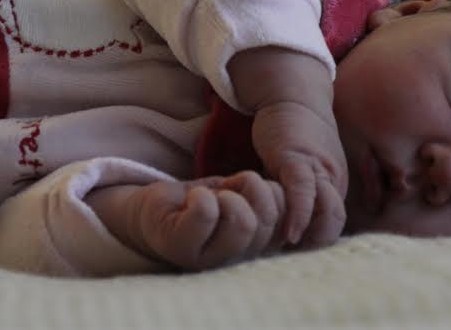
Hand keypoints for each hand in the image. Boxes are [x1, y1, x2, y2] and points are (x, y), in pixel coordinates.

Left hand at [88, 171, 285, 270]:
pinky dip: (202, 196)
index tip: (254, 189)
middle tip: (230, 190)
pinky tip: (192, 199)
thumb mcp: (243, 195)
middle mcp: (234, 262)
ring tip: (212, 196)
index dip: (278, 195)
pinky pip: (206, 213)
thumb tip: (295, 193)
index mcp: (256, 249)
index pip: (289, 225)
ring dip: (227, 194)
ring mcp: (206, 259)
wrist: (154, 208)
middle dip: (252, 188)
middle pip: (266, 221)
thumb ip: (269, 200)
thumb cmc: (203, 201)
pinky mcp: (179, 246)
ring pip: (242, 222)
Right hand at [251, 101, 347, 247]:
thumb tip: (281, 221)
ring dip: (307, 233)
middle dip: (314, 243)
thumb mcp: (299, 166)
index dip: (314, 241)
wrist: (291, 93)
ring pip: (326, 210)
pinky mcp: (296, 157)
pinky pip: (303, 191)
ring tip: (284, 247)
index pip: (333, 225)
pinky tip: (288, 233)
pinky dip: (298, 213)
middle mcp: (331, 180)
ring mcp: (317, 168)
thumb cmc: (292, 132)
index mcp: (333, 185)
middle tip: (285, 253)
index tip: (289, 251)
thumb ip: (298, 191)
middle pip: (335, 223)